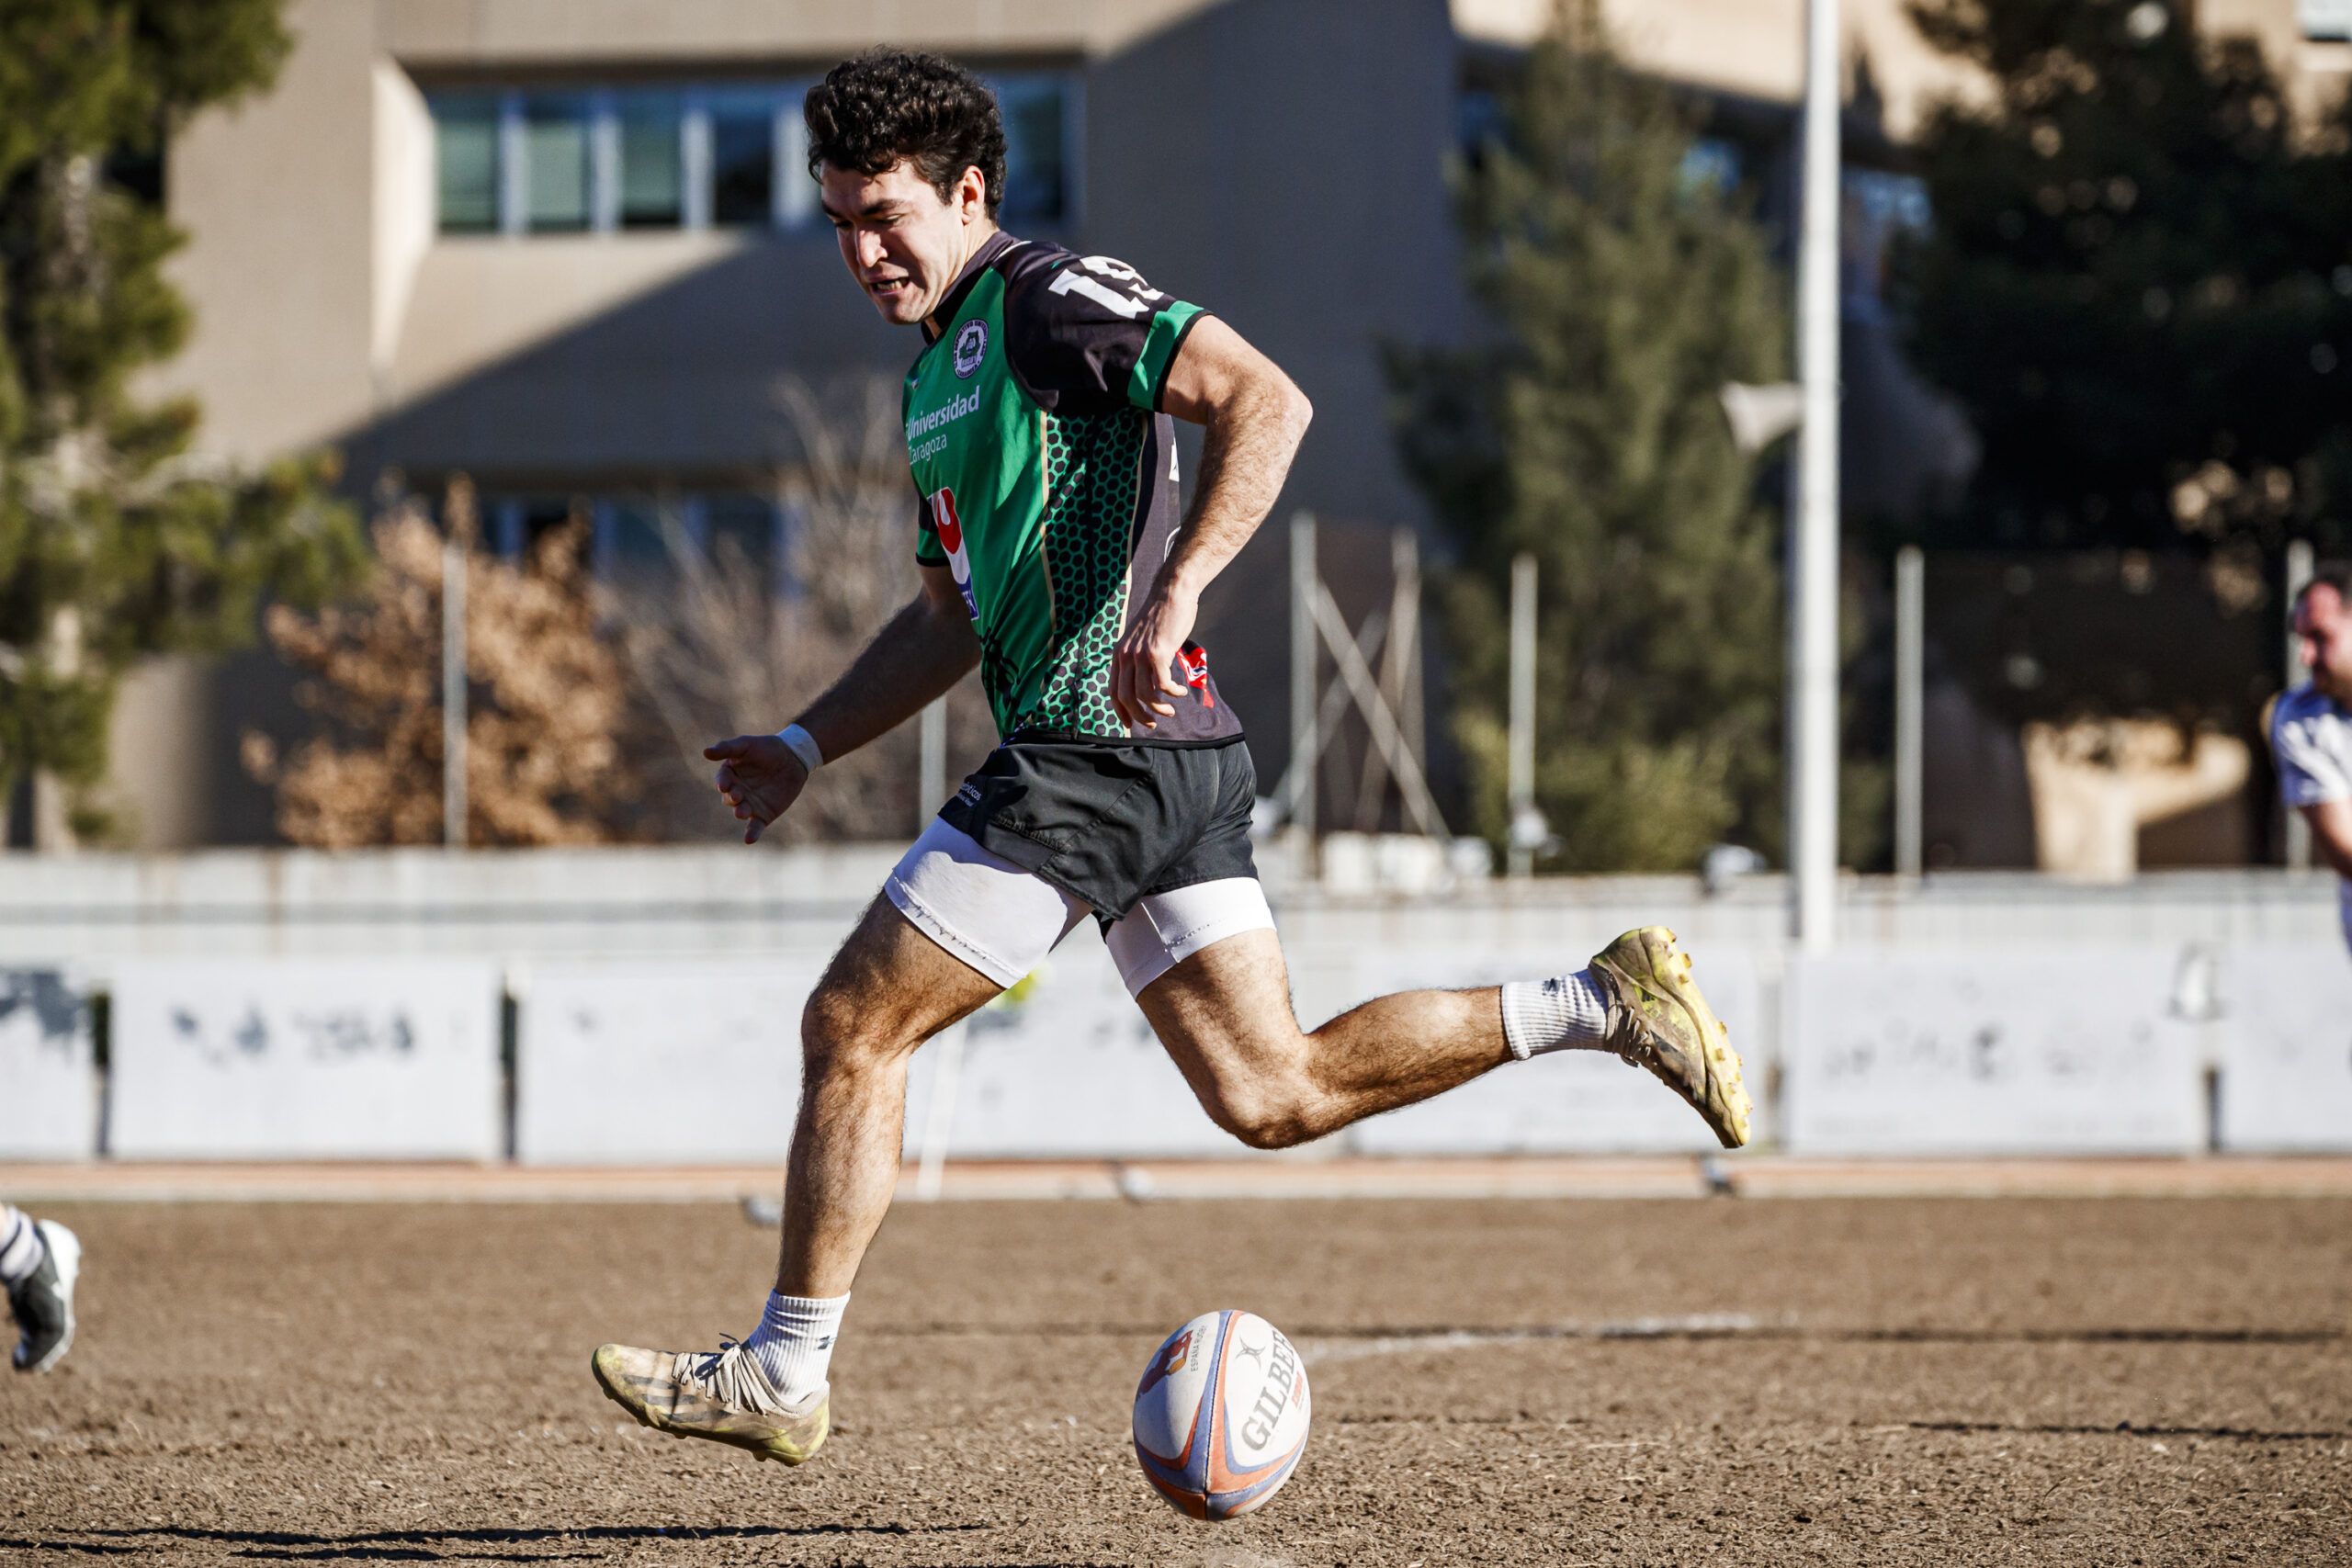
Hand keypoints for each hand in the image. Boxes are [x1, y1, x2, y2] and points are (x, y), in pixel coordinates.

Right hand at [704, 734, 810, 844]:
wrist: (793, 757)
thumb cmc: (767, 748)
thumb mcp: (746, 745)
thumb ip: (727, 749)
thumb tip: (705, 752)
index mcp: (730, 775)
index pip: (722, 781)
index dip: (722, 783)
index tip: (724, 785)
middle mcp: (737, 791)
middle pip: (729, 799)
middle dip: (732, 798)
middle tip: (737, 796)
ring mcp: (750, 804)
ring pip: (740, 812)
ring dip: (740, 813)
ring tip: (742, 812)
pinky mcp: (763, 815)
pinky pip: (755, 827)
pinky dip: (751, 834)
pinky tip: (749, 840)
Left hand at [1111, 582, 1197, 729]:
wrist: (1171, 594)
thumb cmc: (1161, 618)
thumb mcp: (1141, 640)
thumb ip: (1139, 660)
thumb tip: (1147, 685)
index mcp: (1119, 654)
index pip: (1113, 691)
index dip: (1121, 711)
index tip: (1131, 724)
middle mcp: (1126, 655)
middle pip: (1126, 697)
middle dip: (1140, 716)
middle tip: (1153, 723)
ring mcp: (1141, 654)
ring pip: (1144, 694)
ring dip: (1158, 708)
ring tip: (1170, 711)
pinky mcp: (1158, 652)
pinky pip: (1163, 684)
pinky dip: (1172, 693)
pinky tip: (1180, 692)